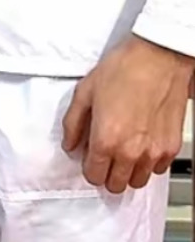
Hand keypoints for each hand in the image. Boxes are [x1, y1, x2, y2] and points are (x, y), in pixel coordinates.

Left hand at [62, 34, 193, 194]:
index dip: (88, 167)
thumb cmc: (124, 68)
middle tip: (105, 157)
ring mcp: (154, 151)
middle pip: (116, 185)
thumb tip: (70, 143)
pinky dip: (149, 162)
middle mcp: (131, 151)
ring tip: (124, 151)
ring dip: (128, 171)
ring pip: (138, 182)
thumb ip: (73, 123)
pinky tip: (143, 144)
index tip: (90, 157)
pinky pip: (158, 169)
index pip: (93, 177)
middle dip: (107, 174)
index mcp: (106, 139)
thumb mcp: (85, 92)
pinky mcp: (171, 146)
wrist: (159, 56)